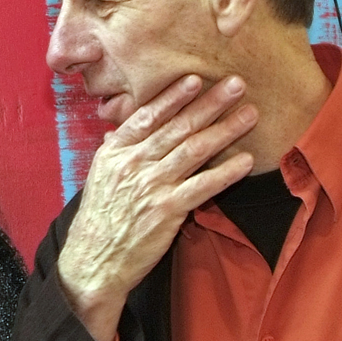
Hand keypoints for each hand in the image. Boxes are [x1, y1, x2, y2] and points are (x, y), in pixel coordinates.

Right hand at [57, 74, 256, 340]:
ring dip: (225, 129)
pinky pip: (202, 185)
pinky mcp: (167, 211)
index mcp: (115, 151)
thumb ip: (115, 149)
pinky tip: (245, 160)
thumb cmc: (99, 219)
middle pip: (177, 127)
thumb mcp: (99, 176)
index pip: (147, 116)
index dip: (173, 97)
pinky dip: (225, 172)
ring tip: (249, 114)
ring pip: (193, 150)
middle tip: (235, 84)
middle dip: (209, 103)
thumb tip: (122, 128)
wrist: (93, 261)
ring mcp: (151, 186)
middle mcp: (133, 163)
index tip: (195, 79)